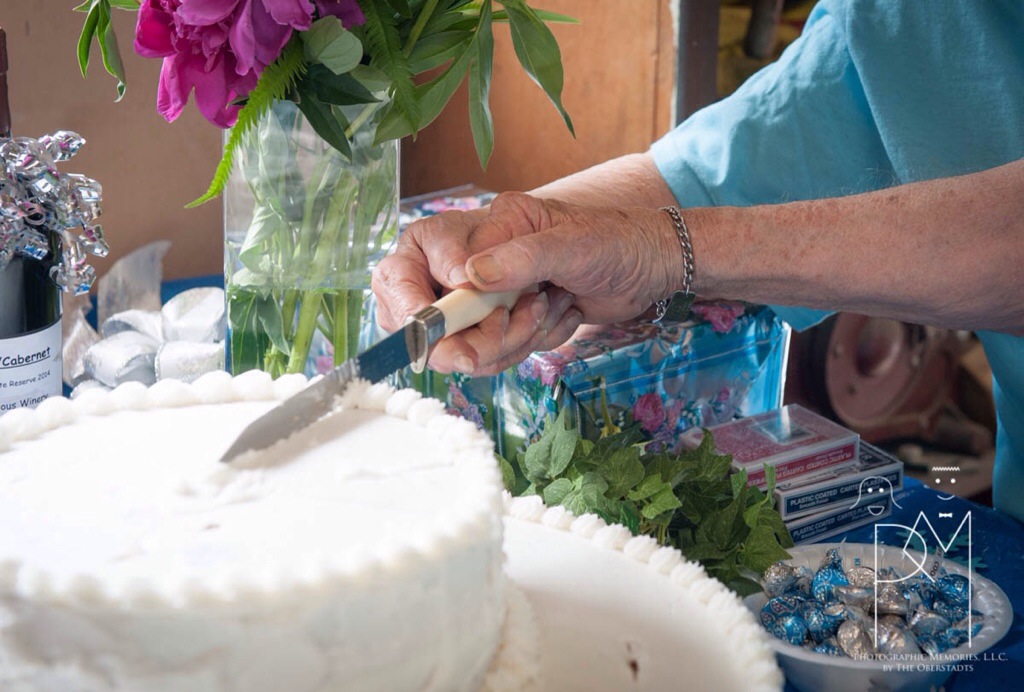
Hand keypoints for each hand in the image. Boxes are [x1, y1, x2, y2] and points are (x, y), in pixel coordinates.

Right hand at [371, 192, 679, 374]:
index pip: (413, 265)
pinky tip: (557, 316)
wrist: (646, 270)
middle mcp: (467, 261)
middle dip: (470, 335)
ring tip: (550, 308)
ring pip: (461, 344)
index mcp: (474, 227)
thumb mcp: (570, 244)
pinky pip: (491, 355)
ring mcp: (482, 297)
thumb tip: (469, 275)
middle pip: (424, 314)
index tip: (467, 312)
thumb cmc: (612, 242)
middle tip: (513, 330)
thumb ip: (519, 258)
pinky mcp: (501, 325)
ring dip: (510, 339)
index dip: (427, 302)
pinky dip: (526, 347)